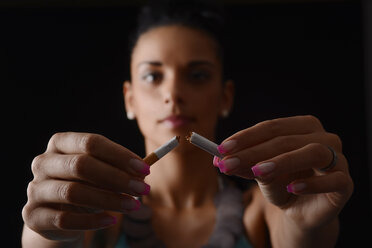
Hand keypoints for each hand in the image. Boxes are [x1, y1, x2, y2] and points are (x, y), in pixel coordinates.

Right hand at [22, 132, 150, 241]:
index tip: (145, 169)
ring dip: (109, 199)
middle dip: (117, 178)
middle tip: (143, 189)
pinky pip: (64, 219)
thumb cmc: (86, 185)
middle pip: (81, 165)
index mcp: (60, 143)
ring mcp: (35, 189)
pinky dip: (91, 221)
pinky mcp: (33, 215)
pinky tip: (111, 220)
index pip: (91, 142)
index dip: (120, 155)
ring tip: (133, 206)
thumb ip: (120, 169)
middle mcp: (44, 162)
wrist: (58, 213)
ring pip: (74, 192)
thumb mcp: (102, 173)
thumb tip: (144, 170)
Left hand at [214, 115, 352, 229]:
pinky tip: (291, 188)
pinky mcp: (345, 183)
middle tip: (228, 164)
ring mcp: (338, 158)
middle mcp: (323, 137)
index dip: (245, 137)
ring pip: (312, 152)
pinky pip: (333, 180)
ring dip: (282, 162)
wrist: (302, 211)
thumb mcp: (260, 174)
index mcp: (303, 127)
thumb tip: (222, 160)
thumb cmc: (281, 184)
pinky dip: (311, 183)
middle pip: (287, 139)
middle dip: (253, 152)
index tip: (221, 148)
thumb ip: (246, 164)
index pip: (271, 127)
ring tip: (257, 172)